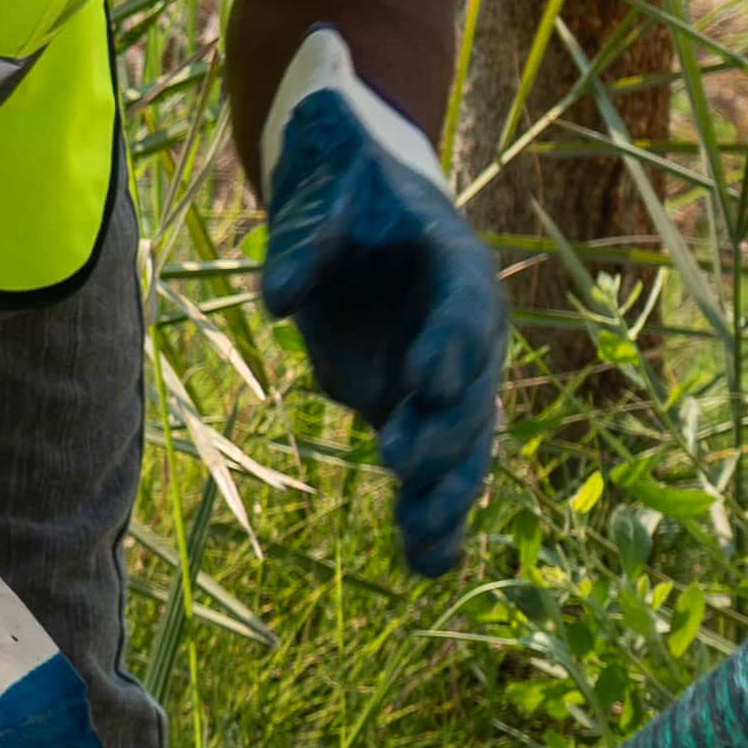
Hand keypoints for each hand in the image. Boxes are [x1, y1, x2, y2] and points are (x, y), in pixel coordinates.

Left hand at [257, 28, 505, 574]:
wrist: (353, 199)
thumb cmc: (341, 182)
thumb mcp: (320, 187)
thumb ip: (304, 238)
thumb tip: (278, 299)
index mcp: (456, 265)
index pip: (464, 309)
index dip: (448, 345)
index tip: (423, 380)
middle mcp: (462, 330)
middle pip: (469, 389)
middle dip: (440, 430)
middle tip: (401, 463)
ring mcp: (441, 376)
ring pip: (459, 443)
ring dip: (444, 493)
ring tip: (422, 544)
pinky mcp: (411, 409)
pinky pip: (434, 468)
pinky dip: (432, 514)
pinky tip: (425, 564)